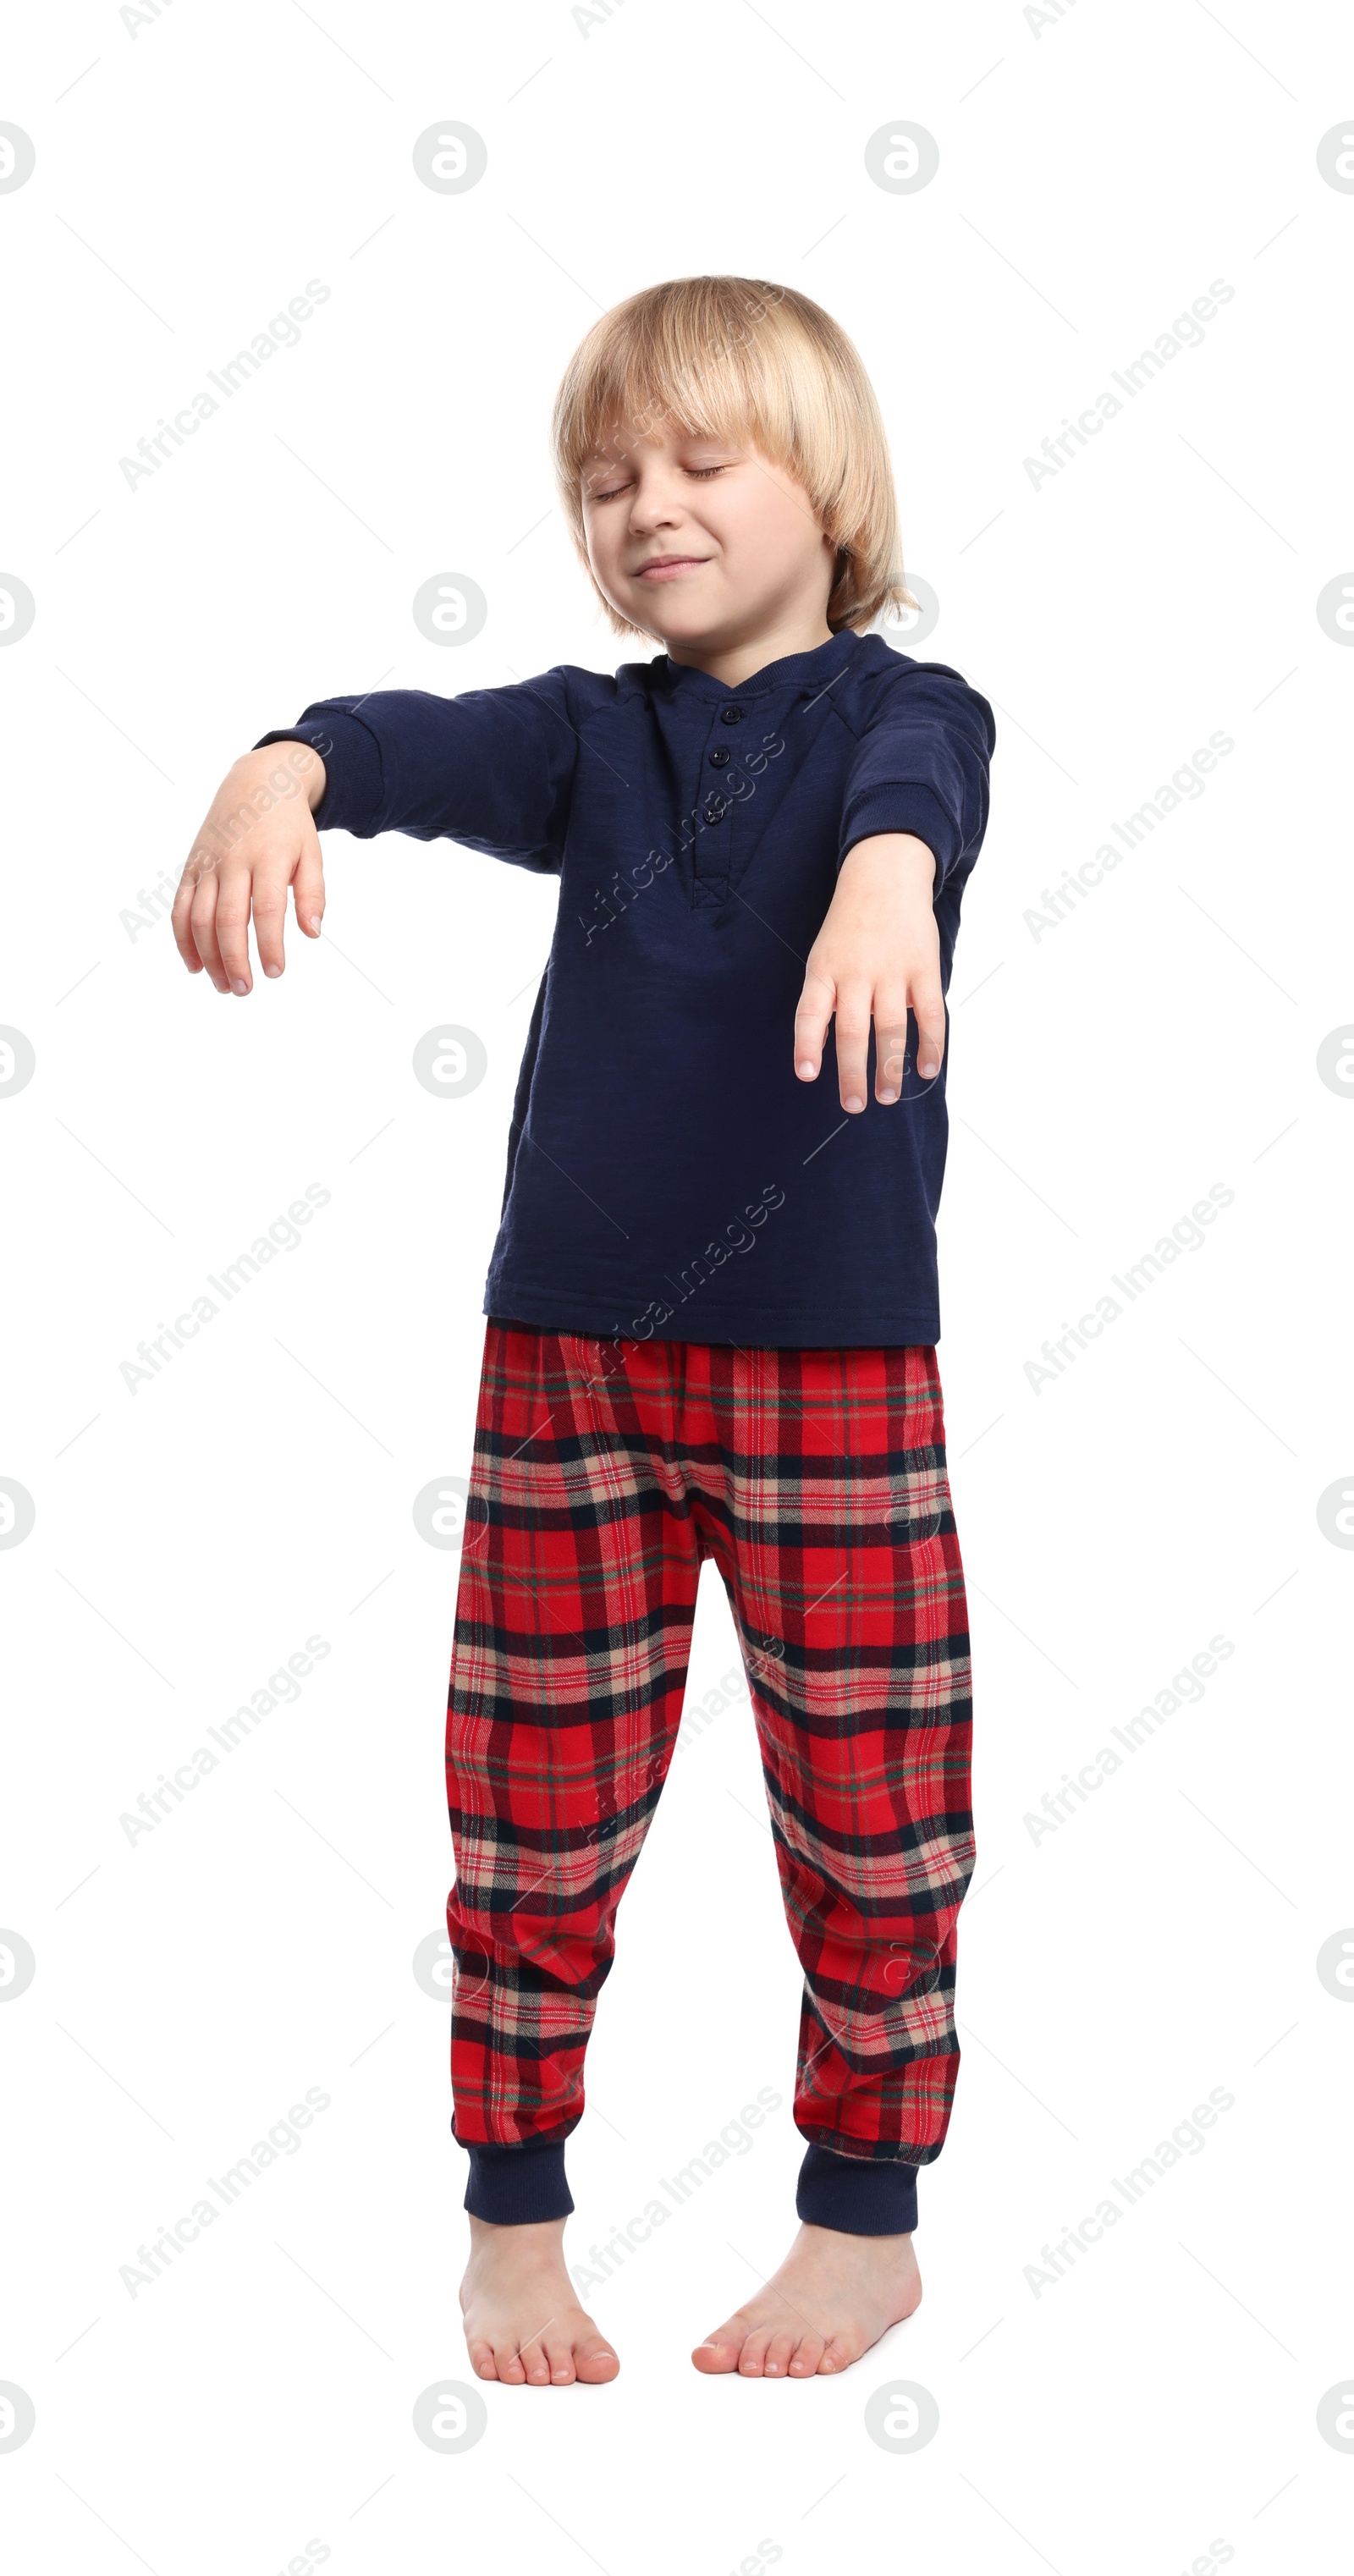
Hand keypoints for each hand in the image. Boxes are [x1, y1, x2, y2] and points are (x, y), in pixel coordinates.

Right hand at [172, 741, 327, 993]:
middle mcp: (233, 861)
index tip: (276, 972)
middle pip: (227, 917)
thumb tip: (312, 933)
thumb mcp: (312, 853)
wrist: (255, 783)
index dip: (270, 943)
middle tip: (244, 990)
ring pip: (199, 917)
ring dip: (209, 956)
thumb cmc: (289, 827)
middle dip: (234, 958)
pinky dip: (184, 939)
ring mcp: (208, 864)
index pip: (267, 907)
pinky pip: (181, 908)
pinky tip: (197, 966)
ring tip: (225, 986)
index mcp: (269, 857)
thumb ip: (314, 893)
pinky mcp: (192, 868)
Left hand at [794, 833, 944, 1111]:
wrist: (883, 878)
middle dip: (853, 1072)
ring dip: (890, 1067)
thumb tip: (819, 1054)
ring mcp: (892, 971)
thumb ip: (824, 1001)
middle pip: (853, 1030)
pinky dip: (931, 1044)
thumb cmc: (848, 930)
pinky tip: (926, 1070)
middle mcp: (856, 973)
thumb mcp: (823, 958)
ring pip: (891, 1028)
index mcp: (824, 971)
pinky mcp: (923, 968)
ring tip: (887, 1097)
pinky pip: (930, 1013)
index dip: (807, 1045)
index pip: (811, 1012)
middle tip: (855, 1106)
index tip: (807, 1076)